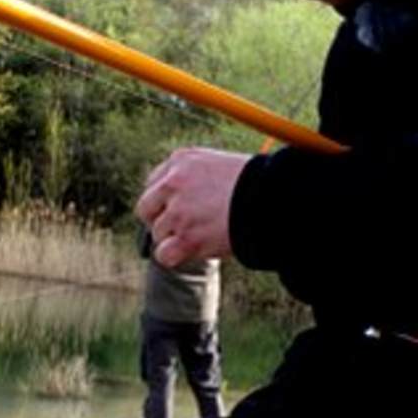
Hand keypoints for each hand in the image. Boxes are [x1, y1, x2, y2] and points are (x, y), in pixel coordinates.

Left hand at [136, 148, 249, 266]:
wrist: (272, 200)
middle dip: (161, 220)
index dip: (166, 201)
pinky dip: (176, 257)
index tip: (181, 208)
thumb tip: (175, 201)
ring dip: (177, 238)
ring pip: (158, 233)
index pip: (154, 184)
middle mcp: (174, 183)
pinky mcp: (186, 237)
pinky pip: (164, 254)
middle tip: (183, 227)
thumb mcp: (220, 167)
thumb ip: (194, 178)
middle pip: (146, 209)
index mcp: (181, 160)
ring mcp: (179, 211)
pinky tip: (194, 250)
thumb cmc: (255, 185)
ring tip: (205, 234)